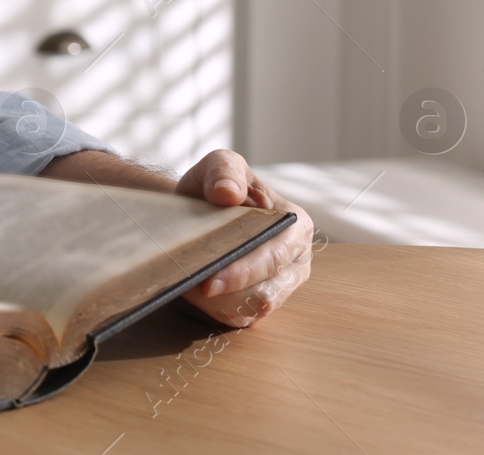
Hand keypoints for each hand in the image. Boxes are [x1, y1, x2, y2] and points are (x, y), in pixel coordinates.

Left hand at [174, 149, 313, 327]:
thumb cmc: (216, 185)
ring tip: (187, 287)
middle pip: (266, 291)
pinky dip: (215, 311)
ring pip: (252, 310)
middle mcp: (295, 261)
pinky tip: (193, 295)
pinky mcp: (259, 304)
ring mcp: (280, 286)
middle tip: (191, 289)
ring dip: (218, 305)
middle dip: (228, 293)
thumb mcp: (220, 165)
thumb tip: (227, 192)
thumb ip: (224, 171)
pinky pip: (240, 319)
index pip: (272, 256)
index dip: (242, 271)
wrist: (200, 206)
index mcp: (296, 226)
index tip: (210, 280)